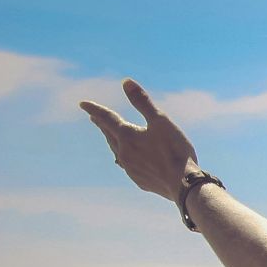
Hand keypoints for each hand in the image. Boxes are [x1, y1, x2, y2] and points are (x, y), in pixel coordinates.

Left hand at [80, 79, 198, 202]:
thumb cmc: (175, 150)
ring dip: (112, 141)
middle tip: (94, 118)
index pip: (107, 118)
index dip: (95, 109)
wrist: (184, 185)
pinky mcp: (140, 181)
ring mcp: (130, 169)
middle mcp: (124, 152)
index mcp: (127, 135)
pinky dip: (125, 158)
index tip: (83, 103)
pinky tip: (128, 161)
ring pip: (116, 151)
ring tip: (110, 138)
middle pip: (109, 135)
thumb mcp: (161, 121)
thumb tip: (126, 82)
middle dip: (102, 125)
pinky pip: (128, 166)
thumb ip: (143, 102)